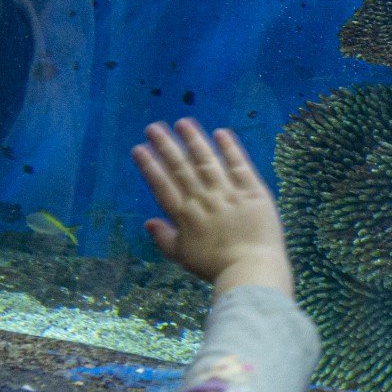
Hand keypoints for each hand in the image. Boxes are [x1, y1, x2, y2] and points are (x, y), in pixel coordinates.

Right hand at [132, 121, 293, 297]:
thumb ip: (164, 238)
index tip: (139, 149)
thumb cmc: (215, 267)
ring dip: (194, 140)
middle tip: (153, 127)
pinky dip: (229, 148)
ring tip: (183, 122)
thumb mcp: (183, 257)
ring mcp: (228, 192)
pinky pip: (239, 164)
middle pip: (181, 168)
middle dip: (166, 146)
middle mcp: (203, 199)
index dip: (149, 166)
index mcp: (185, 216)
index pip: (162, 186)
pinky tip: (220, 132)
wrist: (251, 269)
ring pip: (207, 160)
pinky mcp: (252, 190)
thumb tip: (147, 221)